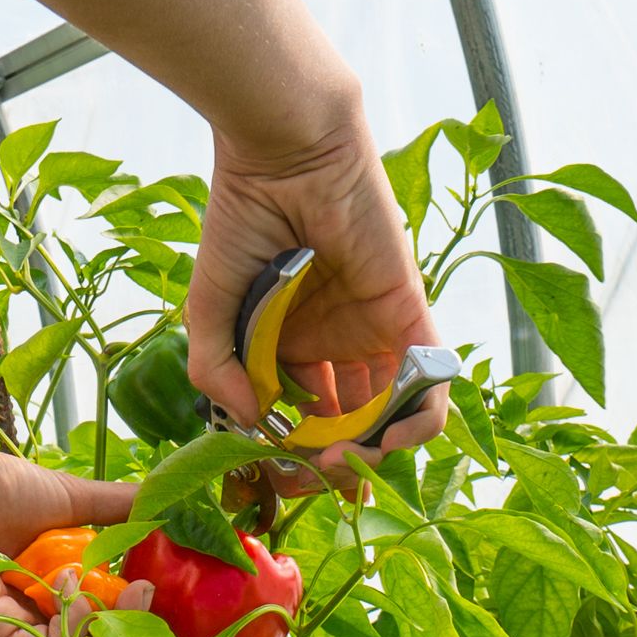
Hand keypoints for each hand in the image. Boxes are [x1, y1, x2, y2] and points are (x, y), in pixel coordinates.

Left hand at [0, 442, 134, 636]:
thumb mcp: (69, 500)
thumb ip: (117, 510)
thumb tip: (169, 509)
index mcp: (45, 603)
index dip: (128, 631)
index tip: (151, 594)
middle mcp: (26, 628)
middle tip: (143, 594)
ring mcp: (7, 636)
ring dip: (106, 631)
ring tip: (115, 589)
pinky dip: (72, 626)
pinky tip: (71, 586)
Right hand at [186, 100, 449, 489]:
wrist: (285, 154)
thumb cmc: (242, 219)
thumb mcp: (208, 310)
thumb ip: (217, 371)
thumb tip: (251, 424)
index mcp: (290, 343)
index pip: (299, 417)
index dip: (290, 456)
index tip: (275, 479)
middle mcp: (336, 343)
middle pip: (346, 425)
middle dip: (331, 465)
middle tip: (311, 482)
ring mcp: (374, 332)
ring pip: (387, 415)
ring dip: (369, 453)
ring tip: (339, 465)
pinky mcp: (409, 315)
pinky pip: (427, 385)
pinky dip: (413, 423)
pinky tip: (380, 441)